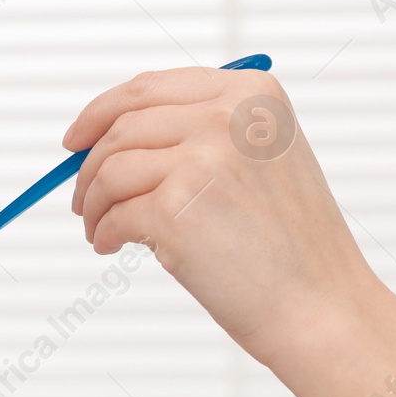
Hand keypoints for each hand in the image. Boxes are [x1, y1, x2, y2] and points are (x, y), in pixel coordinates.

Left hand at [65, 65, 381, 367]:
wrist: (320, 308)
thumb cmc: (290, 248)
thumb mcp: (263, 162)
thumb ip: (204, 134)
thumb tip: (110, 136)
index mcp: (251, 94)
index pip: (150, 88)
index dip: (101, 112)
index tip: (75, 139)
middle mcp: (228, 115)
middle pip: (122, 126)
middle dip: (90, 166)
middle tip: (81, 200)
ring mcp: (203, 159)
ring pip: (111, 170)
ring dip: (93, 203)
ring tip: (99, 230)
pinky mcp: (177, 208)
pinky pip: (115, 214)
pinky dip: (104, 232)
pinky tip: (111, 246)